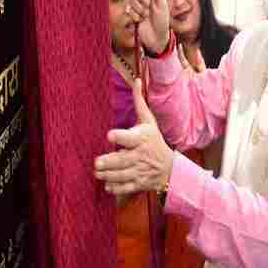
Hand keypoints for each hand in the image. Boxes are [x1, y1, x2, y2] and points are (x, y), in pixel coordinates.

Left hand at [94, 79, 173, 195]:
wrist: (170, 168)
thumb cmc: (154, 141)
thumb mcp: (149, 122)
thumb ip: (139, 102)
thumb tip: (136, 79)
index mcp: (141, 139)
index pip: (129, 138)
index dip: (120, 136)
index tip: (110, 136)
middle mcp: (140, 155)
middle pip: (122, 160)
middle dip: (109, 162)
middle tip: (97, 163)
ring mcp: (140, 171)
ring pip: (122, 174)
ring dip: (108, 175)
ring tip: (97, 172)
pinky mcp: (139, 183)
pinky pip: (127, 187)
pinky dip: (116, 188)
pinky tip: (107, 185)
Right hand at [128, 0, 169, 54]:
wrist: (156, 37)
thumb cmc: (162, 20)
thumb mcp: (161, 2)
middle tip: (149, 5)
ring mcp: (135, 4)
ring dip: (139, 8)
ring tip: (146, 15)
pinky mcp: (130, 12)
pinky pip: (127, 9)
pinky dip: (135, 15)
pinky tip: (140, 20)